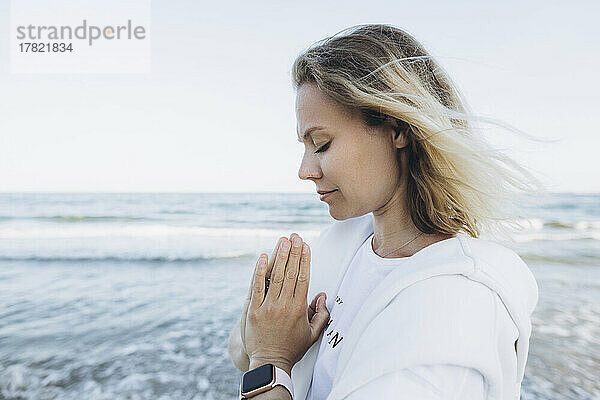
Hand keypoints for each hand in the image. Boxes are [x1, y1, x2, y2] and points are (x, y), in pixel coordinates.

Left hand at [244, 233, 329, 370]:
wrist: (269, 363)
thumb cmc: (291, 348)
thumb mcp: (312, 334)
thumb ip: (321, 315)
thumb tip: (322, 296)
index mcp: (299, 309)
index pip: (303, 278)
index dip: (305, 260)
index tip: (306, 246)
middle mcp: (284, 305)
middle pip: (290, 273)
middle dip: (294, 252)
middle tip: (295, 236)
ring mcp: (267, 307)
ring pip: (275, 277)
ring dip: (279, 256)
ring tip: (283, 241)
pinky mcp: (253, 310)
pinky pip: (257, 286)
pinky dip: (260, 271)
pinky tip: (262, 257)